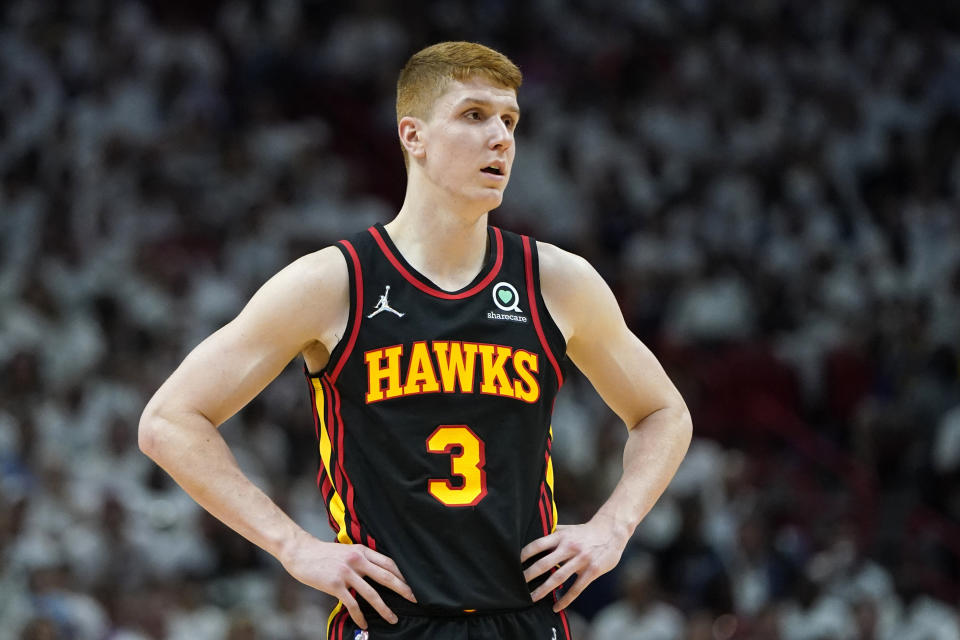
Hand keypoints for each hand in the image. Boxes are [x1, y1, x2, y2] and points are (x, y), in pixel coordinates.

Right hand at [280, 532, 416, 628]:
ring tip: (393, 618)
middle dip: (403, 589)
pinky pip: (352, 603)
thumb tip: (377, 572)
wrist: (301, 552)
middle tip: (414, 600)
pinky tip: (364, 623)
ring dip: (385, 608)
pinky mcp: (335, 584)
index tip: (412, 584)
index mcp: (362, 551)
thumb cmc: (324, 554)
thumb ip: (362, 559)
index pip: (388, 563)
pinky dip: (360, 615)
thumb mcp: (347, 551)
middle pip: (386, 576)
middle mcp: (357, 560)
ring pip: (372, 594)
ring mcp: (347, 572)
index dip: (402, 574)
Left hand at [521, 515, 630, 611]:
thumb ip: (552, 533)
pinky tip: (556, 607)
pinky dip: (565, 599)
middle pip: (545, 563)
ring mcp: (581, 560)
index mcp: (561, 536)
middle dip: (529, 575)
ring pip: (558, 577)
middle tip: (518, 585)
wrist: (611, 532)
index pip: (538, 545)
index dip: (525, 554)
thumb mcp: (568, 529)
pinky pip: (576, 588)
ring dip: (543, 589)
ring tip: (532, 598)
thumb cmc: (585, 532)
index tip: (515, 563)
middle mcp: (569, 547)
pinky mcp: (592, 571)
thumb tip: (533, 534)